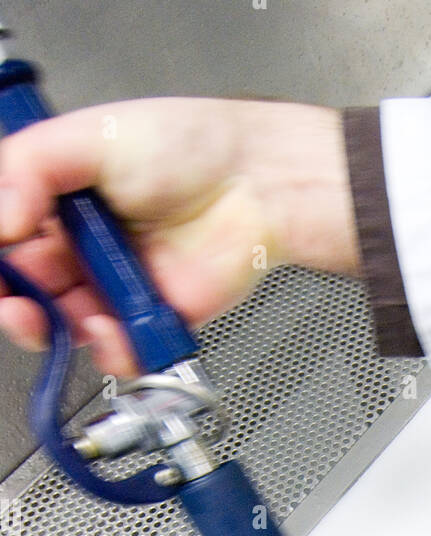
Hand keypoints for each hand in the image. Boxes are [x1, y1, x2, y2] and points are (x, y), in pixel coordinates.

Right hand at [0, 97, 359, 373]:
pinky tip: (110, 330)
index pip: (6, 238)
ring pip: (61, 326)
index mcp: (57, 200)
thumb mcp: (90, 135)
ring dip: (54, 327)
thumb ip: (30, 168)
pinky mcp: (146, 321)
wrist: (254, 187)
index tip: (0, 259)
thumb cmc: (189, 147)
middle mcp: (80, 247)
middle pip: (23, 289)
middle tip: (17, 303)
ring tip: (63, 314)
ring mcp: (112, 287)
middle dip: (12, 302)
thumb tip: (0, 219)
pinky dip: (109, 351)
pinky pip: (115, 352)